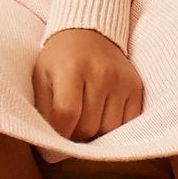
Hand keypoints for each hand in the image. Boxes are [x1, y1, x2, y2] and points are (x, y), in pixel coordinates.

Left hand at [32, 26, 145, 140]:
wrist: (89, 32)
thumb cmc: (60, 58)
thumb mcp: (41, 77)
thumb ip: (43, 109)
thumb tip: (47, 146)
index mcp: (71, 69)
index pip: (67, 115)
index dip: (58, 137)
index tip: (53, 144)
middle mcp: (100, 74)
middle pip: (88, 127)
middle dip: (75, 137)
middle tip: (68, 130)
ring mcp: (121, 81)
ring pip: (109, 130)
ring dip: (95, 134)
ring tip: (84, 122)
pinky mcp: (136, 87)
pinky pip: (128, 123)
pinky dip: (113, 128)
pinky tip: (101, 118)